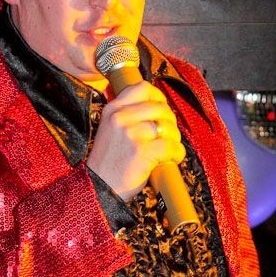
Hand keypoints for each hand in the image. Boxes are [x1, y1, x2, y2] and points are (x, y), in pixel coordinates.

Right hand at [86, 80, 185, 200]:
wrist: (99, 188)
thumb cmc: (108, 163)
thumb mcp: (110, 130)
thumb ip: (128, 116)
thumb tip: (158, 108)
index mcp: (112, 109)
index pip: (142, 88)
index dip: (158, 97)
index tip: (162, 110)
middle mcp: (121, 117)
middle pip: (160, 107)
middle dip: (170, 122)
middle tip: (168, 135)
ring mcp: (131, 133)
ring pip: (167, 127)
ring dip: (174, 139)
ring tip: (169, 150)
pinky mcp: (142, 151)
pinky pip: (171, 146)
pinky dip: (177, 153)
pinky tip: (171, 159)